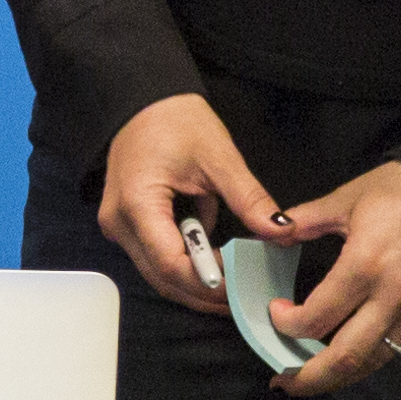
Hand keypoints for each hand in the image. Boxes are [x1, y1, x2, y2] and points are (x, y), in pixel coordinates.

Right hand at [95, 92, 283, 315]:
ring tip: (235, 285)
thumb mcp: (219, 157)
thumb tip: (282, 232)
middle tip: (245, 297)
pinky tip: (216, 266)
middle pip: (162, 278)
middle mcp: (119, 224)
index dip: (209, 282)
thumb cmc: (175, 120)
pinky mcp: (127, 225)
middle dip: (205, 292)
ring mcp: (118, 227)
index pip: (171, 264)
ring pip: (158, 274)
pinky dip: (186, 265)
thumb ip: (249, 199)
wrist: (142, 101)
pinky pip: (156, 257)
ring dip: (197, 282)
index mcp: (137, 204)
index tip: (244, 283)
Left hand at [267, 159, 400, 399]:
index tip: (277, 313)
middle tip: (282, 383)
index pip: (316, 318)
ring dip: (338, 377)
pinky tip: (348, 354)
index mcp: (365, 265)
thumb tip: (272, 234)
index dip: (288, 324)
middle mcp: (393, 297)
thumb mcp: (348, 198)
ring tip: (311, 378)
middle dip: (308, 379)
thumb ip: (304, 221)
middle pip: (345, 359)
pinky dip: (368, 358)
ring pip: (373, 362)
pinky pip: (395, 347)